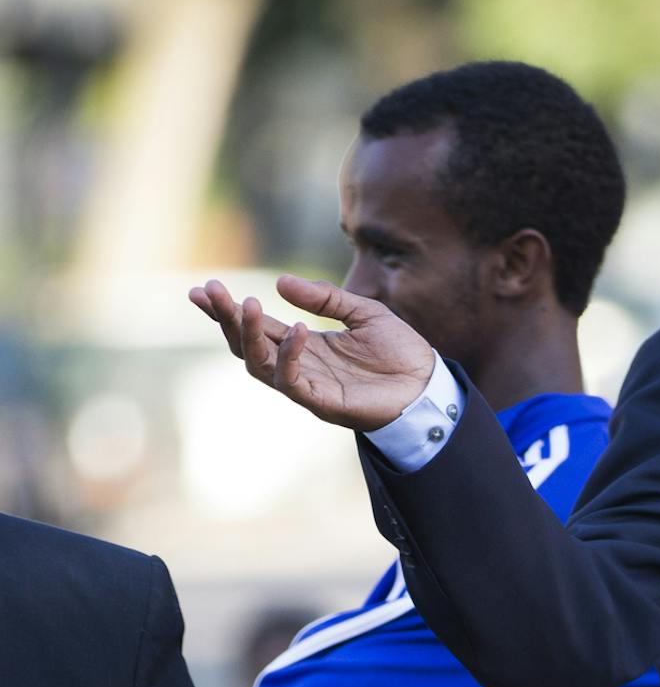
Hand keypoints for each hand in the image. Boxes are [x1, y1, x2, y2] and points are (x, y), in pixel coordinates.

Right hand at [189, 275, 434, 431]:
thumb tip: (279, 283)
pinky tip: (297, 330)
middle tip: (211, 291)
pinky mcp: (325, 404)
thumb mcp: (363, 313)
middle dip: (227, 318)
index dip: (228, 310)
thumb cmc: (400, 352)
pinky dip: (290, 356)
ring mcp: (309, 387)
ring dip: (250, 335)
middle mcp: (300, 366)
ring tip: (248, 304)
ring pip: (261, 365)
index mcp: (305, 345)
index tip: (201, 290)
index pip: (257, 326)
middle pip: (248, 345)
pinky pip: (294, 383)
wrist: (430, 385)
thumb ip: (325, 298)